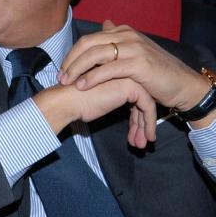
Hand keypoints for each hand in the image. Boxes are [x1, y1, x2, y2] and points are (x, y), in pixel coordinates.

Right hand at [35, 77, 157, 147]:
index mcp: (114, 74)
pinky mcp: (131, 86)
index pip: (132, 97)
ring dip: (146, 125)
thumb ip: (109, 100)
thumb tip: (124, 115)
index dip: (134, 117)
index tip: (135, 134)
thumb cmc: (74, 102)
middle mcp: (123, 73)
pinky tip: (147, 136)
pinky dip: (149, 122)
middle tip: (141, 142)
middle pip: (140, 101)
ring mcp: (128, 78)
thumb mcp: (95, 99)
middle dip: (141, 123)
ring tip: (142, 143)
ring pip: (146, 104)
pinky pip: (148, 106)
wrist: (66, 101)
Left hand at [58, 20, 209, 111]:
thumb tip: (104, 23)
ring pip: (95, 55)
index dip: (72, 55)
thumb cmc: (154, 72)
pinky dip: (92, 77)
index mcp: (123, 32)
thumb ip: (117, 39)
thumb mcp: (134, 52)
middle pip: (87, 44)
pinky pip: (108, 69)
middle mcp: (127, 35)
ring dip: (77, 69)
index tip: (62, 69)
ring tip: (67, 82)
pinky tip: (82, 86)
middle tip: (60, 77)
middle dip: (70, 61)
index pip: (88, 39)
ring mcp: (134, 48)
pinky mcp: (139, 63)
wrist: (181, 84)